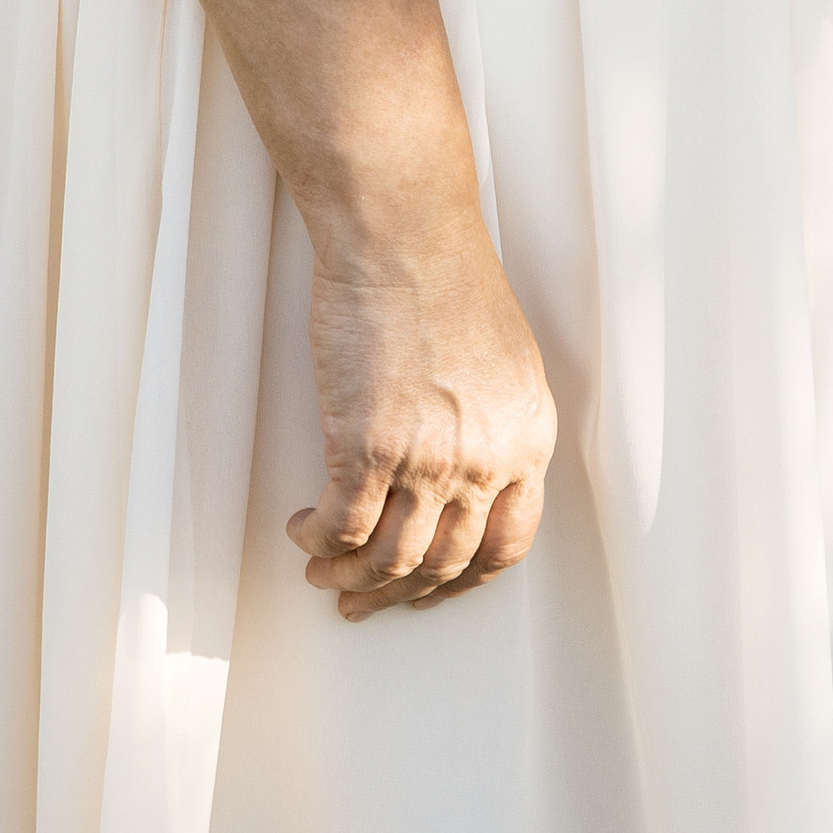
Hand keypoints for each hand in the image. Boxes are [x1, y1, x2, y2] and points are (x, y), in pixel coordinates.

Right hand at [289, 211, 558, 623]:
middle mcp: (486, 460)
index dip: (462, 580)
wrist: (405, 234)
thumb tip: (465, 479)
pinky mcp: (368, 447)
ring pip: (389, 560)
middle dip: (398, 592)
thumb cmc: (448, 278)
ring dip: (350, 576)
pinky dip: (318, 541)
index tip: (430, 588)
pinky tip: (304, 529)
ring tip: (324, 568)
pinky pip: (341, 527)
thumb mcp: (506, 363)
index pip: (508, 545)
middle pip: (444, 563)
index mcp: (528, 438)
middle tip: (363, 597)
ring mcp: (429, 460)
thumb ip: (495, 427)